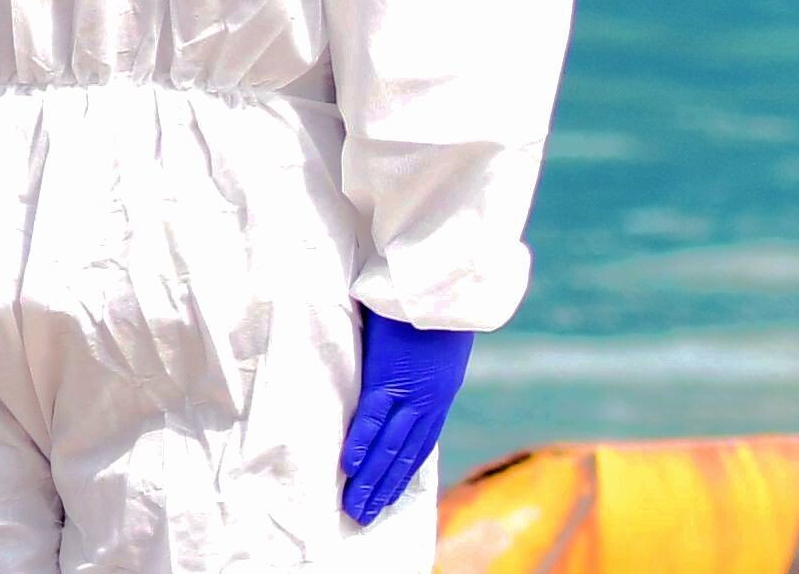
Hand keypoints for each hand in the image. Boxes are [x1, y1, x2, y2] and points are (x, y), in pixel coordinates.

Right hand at [337, 311, 472, 525]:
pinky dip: (362, 444)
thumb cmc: (432, 301)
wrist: (447, 283)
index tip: (386, 496)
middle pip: (403, 454)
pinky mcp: (390, 376)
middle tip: (363, 516)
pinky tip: (350, 467)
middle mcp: (428, 401)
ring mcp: (410, 391)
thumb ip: (412, 365)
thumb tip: (393, 369)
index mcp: (439, 394)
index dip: (401, 473)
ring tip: (355, 506)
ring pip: (389, 445)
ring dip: (371, 479)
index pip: (418, 445)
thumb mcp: (431, 344)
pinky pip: (373, 417)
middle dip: (383, 488)